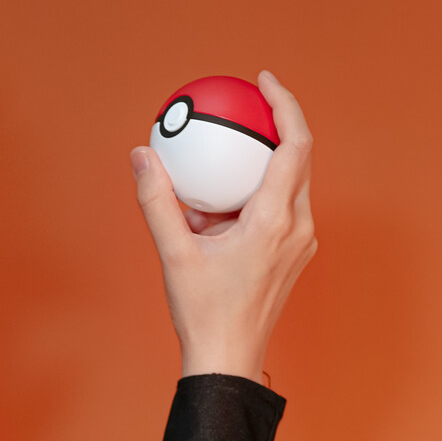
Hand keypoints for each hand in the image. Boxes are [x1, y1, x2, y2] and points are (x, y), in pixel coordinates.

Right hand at [129, 69, 316, 381]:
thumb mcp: (175, 253)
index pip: (295, 144)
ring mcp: (300, 243)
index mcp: (275, 221)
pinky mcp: (293, 255)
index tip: (262, 81)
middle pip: (299, 157)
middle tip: (247, 105)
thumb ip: (157, 200)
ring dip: (262, 164)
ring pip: (291, 183)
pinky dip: (258, 192)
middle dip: (276, 126)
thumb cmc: (204, 313)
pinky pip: (282, 208)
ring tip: (228, 156)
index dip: (284, 103)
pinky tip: (225, 200)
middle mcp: (297, 227)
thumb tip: (141, 155)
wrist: (228, 360)